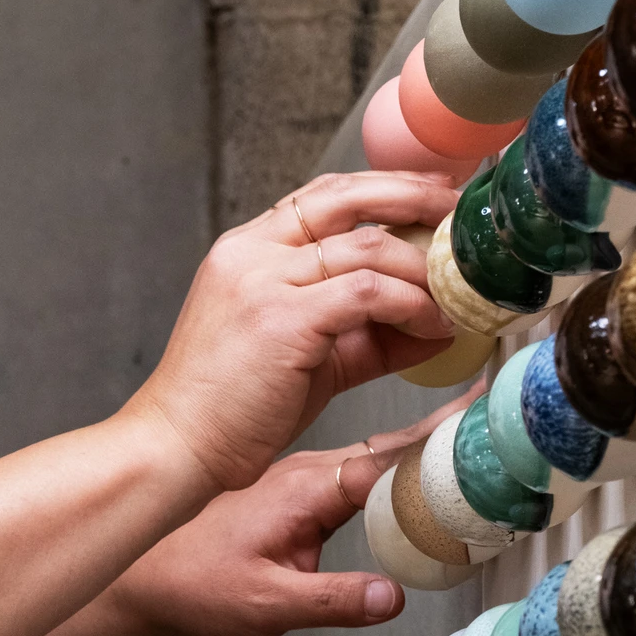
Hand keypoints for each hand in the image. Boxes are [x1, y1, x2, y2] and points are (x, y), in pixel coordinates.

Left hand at [111, 401, 465, 635]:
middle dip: (448, 426)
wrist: (143, 573)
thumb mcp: (264, 604)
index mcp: (306, 489)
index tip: (485, 428)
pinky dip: (397, 455)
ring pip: (378, 450)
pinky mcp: (301, 486)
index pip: (387, 464)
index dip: (439, 449)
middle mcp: (310, 472)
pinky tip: (425, 454)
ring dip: (426, 437)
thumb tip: (393, 599)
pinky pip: (359, 464)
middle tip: (501, 401)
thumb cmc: (193, 584)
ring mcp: (306, 476)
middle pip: (392, 445)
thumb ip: (331, 601)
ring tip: (483, 416)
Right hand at [130, 172, 453, 497]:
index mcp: (246, 250)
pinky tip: (432, 325)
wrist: (176, 446)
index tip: (432, 194)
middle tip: (459, 212)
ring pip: (368, 247)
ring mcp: (264, 280)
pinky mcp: (282, 317)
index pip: (324, 196)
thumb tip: (432, 324)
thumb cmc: (231, 408)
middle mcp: (252, 252)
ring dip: (423, 270)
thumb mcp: (303, 354)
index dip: (385, 188)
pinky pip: (367, 293)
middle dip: (414, 196)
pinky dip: (410, 305)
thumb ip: (361, 332)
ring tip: (454, 297)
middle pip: (347, 197)